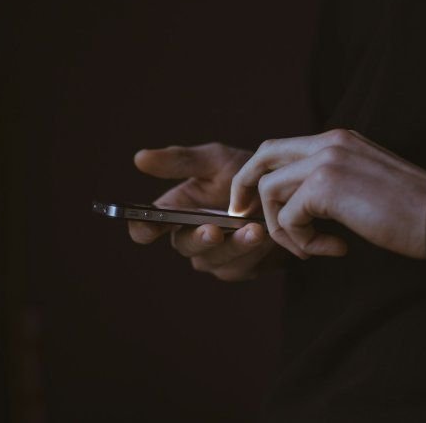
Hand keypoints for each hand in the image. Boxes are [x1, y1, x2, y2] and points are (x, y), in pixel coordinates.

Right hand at [128, 143, 282, 281]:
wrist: (286, 193)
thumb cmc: (246, 173)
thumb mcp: (215, 160)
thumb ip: (181, 161)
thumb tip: (139, 158)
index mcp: (175, 211)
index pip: (146, 227)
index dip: (143, 229)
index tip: (148, 226)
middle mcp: (190, 236)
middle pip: (183, 246)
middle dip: (199, 239)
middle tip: (214, 231)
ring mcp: (214, 256)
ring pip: (214, 259)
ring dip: (234, 246)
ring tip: (254, 229)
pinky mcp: (239, 268)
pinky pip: (240, 266)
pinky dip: (254, 251)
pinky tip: (267, 236)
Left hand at [228, 129, 425, 259]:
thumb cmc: (409, 211)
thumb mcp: (363, 183)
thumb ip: (330, 182)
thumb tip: (295, 202)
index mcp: (338, 139)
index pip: (280, 148)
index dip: (258, 174)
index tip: (251, 203)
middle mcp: (328, 142)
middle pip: (263, 156)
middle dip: (245, 187)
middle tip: (242, 216)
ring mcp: (326, 160)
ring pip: (270, 190)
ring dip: (282, 228)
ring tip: (310, 248)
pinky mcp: (326, 186)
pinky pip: (289, 217)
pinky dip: (302, 241)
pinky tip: (332, 249)